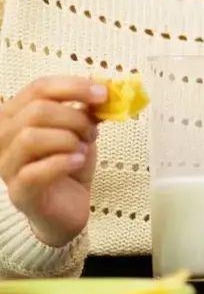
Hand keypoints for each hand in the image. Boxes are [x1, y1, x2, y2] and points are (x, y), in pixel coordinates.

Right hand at [0, 76, 105, 246]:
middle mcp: (3, 137)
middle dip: (74, 118)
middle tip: (92, 132)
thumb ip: (88, 111)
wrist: (68, 207)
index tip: (103, 94)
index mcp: (16, 115)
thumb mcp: (81, 131)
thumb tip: (104, 92)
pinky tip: (78, 161)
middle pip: (37, 111)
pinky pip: (33, 172)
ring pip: (30, 138)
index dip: (73, 87)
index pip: (39, 88)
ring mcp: (7, 165)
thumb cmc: (69, 165)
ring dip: (67, 140)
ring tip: (83, 149)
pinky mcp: (19, 192)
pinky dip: (62, 162)